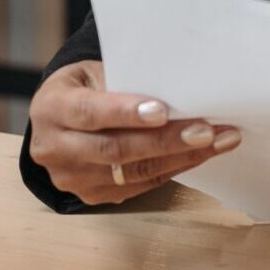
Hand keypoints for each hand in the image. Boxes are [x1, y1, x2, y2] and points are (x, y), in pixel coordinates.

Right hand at [28, 60, 239, 205]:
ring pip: (132, 172)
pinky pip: (139, 185)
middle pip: (115, 148)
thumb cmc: (84, 87)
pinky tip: (200, 154)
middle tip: (207, 131)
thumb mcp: (93, 73)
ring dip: (181, 157)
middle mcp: (54, 148)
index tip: (163, 111)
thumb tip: (178, 91)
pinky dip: (173, 169)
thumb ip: (124, 83)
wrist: (58, 120)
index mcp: (51, 108)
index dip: (126, 112)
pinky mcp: (91, 196)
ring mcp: (71, 177)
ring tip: (218, 141)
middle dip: (166, 141)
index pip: (90, 113)